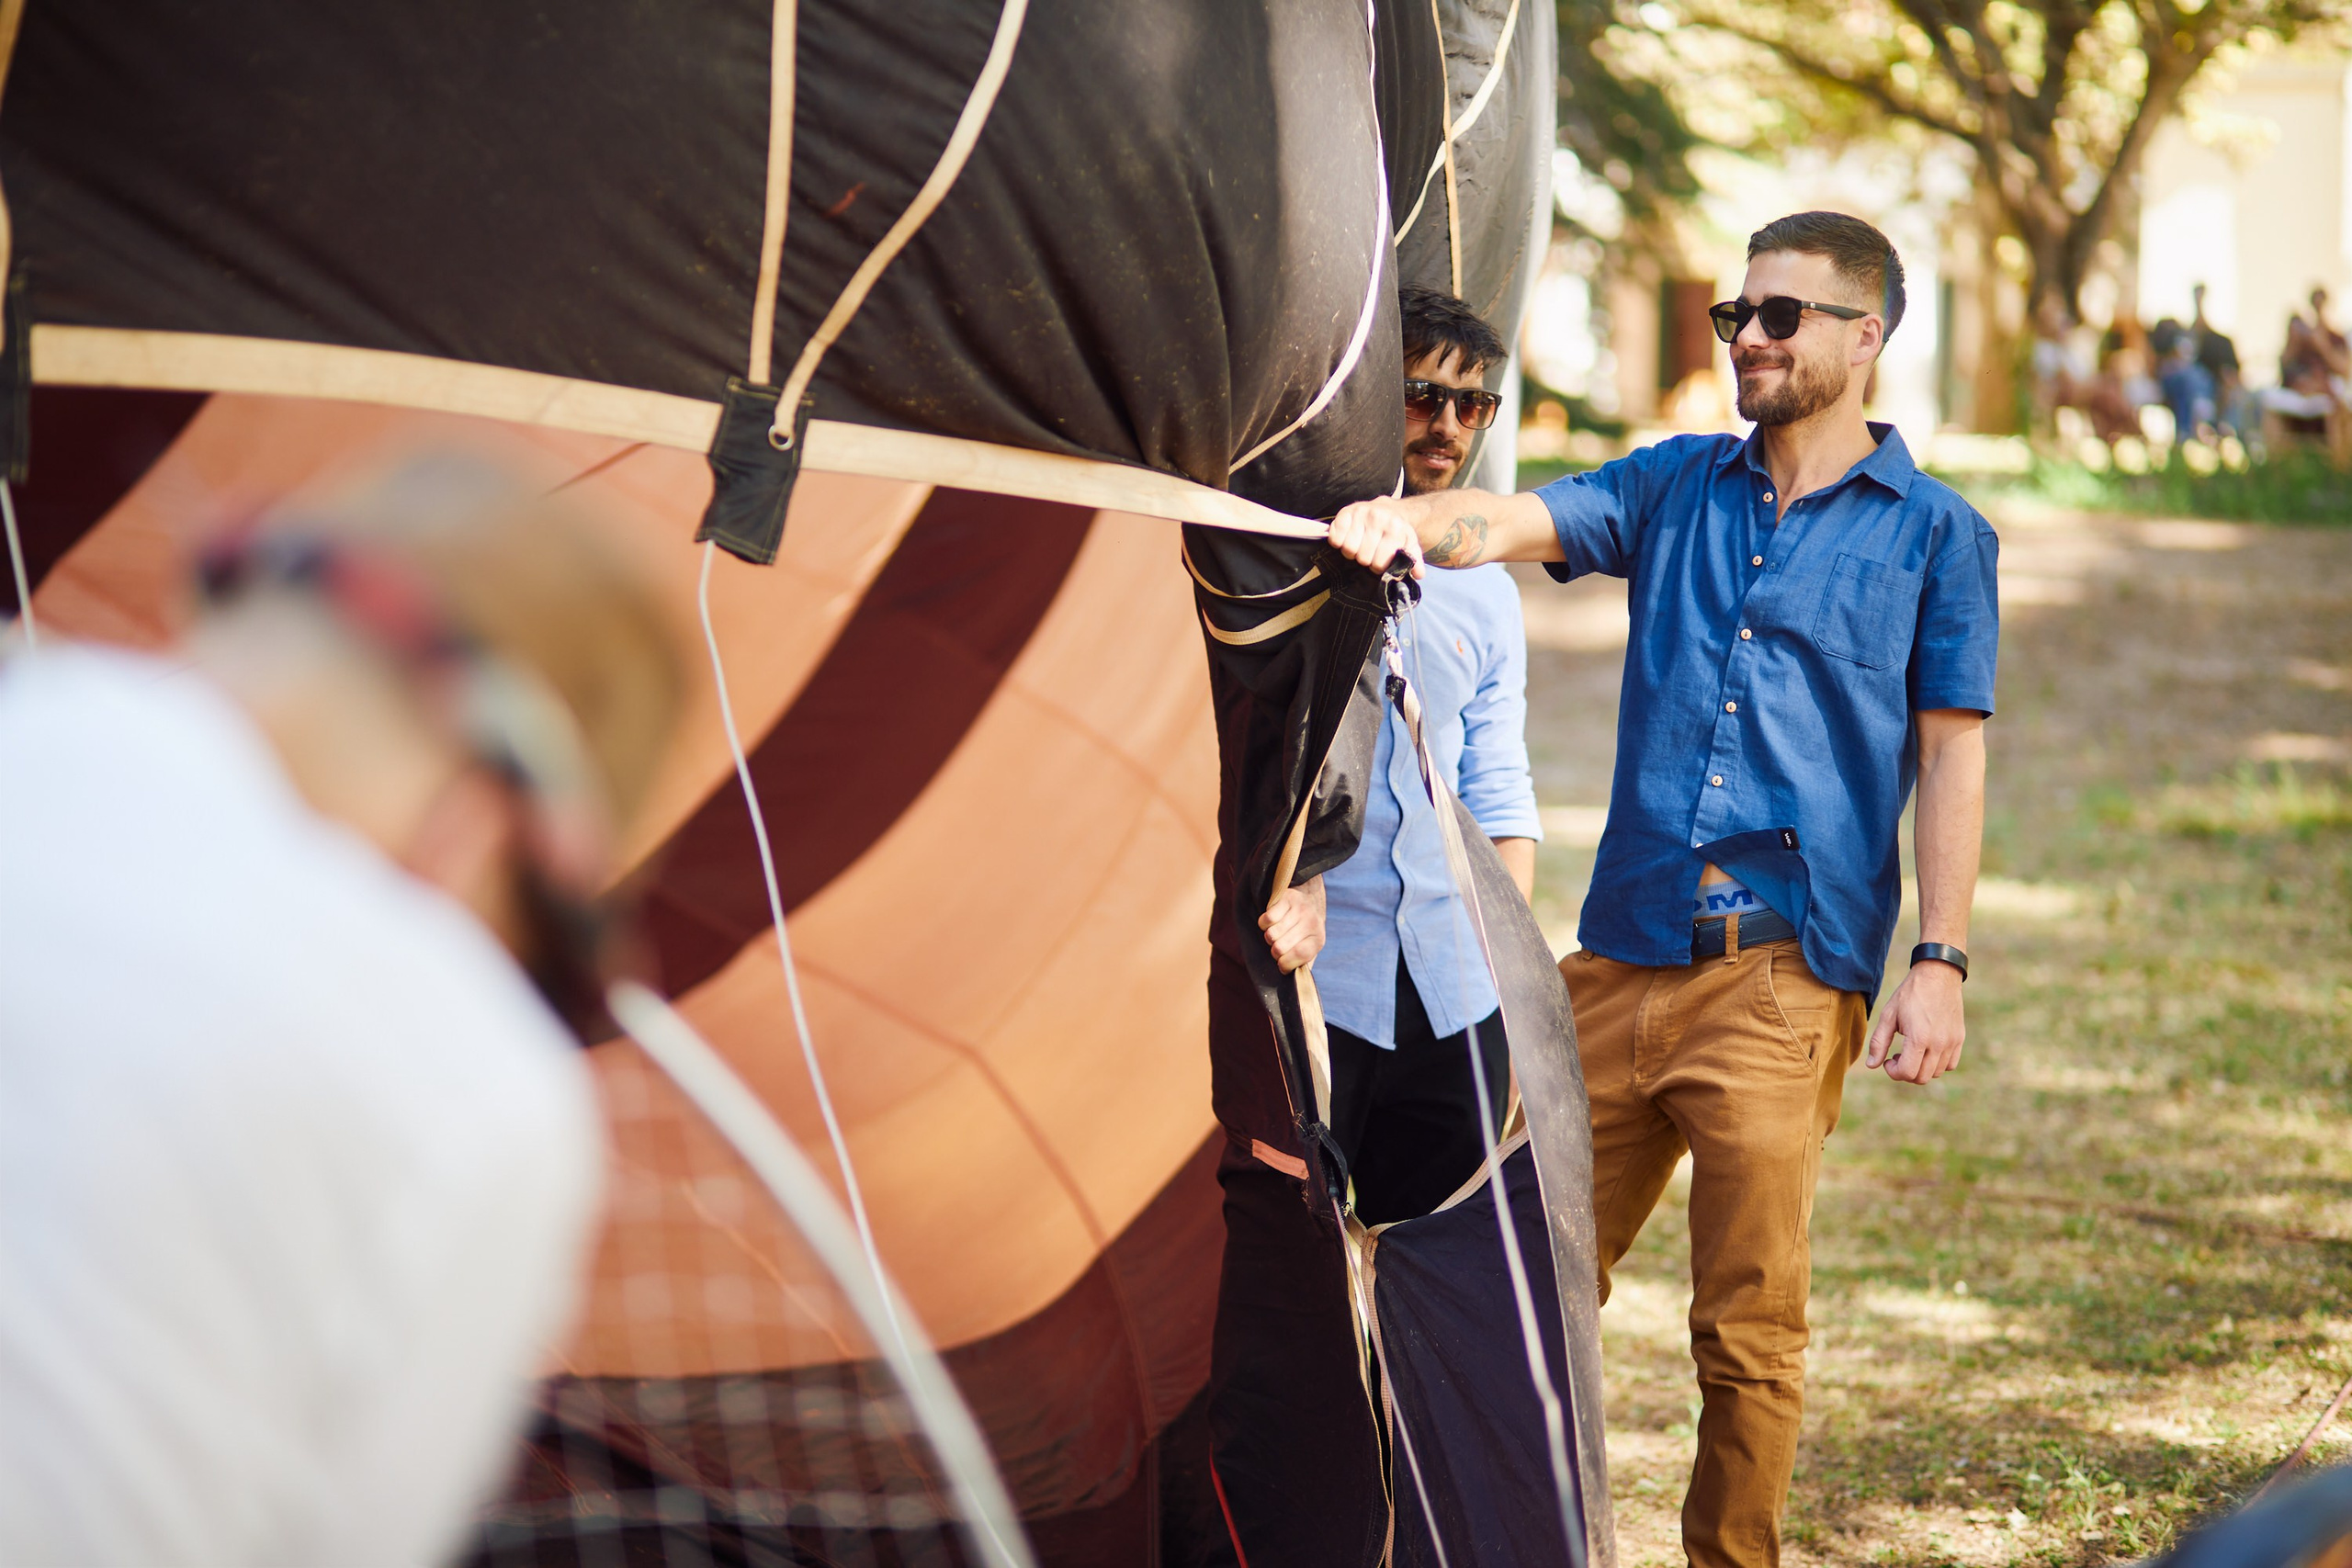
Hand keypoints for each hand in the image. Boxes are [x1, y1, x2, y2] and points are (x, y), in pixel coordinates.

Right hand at [1259, 876, 1325, 973]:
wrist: (1309, 895)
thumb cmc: (1305, 929)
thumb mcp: (1310, 946)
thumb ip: (1303, 965)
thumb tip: (1296, 988)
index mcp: (1318, 940)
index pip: (1297, 957)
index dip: (1284, 964)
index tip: (1281, 963)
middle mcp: (1311, 924)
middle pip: (1279, 948)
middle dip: (1274, 950)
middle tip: (1279, 945)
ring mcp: (1299, 910)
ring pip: (1270, 934)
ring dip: (1269, 936)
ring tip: (1276, 932)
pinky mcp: (1286, 898)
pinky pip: (1266, 919)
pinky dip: (1264, 923)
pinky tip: (1271, 921)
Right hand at [1326, 495, 1434, 577]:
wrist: (1387, 509)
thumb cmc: (1396, 532)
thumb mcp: (1409, 544)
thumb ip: (1414, 560)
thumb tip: (1419, 574)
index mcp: (1395, 528)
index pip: (1379, 563)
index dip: (1379, 566)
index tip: (1380, 559)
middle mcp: (1378, 518)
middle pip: (1363, 558)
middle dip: (1365, 559)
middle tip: (1369, 552)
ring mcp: (1360, 513)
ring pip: (1349, 550)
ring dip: (1352, 552)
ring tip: (1359, 545)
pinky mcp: (1345, 512)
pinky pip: (1335, 539)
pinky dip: (1339, 542)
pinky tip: (1348, 538)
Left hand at [1865, 960, 1964, 1083]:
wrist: (1938, 975)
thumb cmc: (1910, 994)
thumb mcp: (1889, 1015)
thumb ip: (1879, 1042)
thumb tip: (1872, 1065)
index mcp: (1919, 1038)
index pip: (1908, 1072)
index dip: (1894, 1072)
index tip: (1888, 1060)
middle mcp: (1939, 1043)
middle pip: (1922, 1077)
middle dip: (1905, 1072)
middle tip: (1897, 1056)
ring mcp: (1952, 1042)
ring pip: (1936, 1073)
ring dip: (1921, 1069)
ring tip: (1912, 1051)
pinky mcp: (1959, 1038)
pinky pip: (1950, 1064)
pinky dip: (1937, 1064)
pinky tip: (1927, 1050)